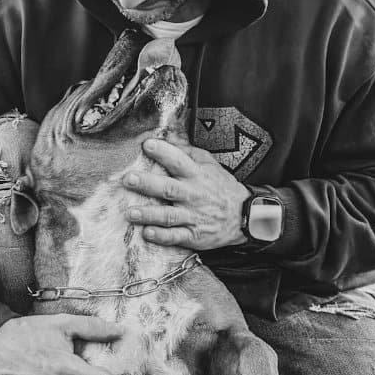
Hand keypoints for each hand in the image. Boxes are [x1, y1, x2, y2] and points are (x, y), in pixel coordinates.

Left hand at [122, 138, 249, 250]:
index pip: (179, 161)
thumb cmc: (222, 187)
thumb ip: (188, 152)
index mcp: (197, 175)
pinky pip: (176, 236)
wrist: (244, 216)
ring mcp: (193, 216)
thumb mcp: (210, 164)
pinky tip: (147, 233)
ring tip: (130, 212)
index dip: (163, 153)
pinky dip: (161, 236)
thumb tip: (166, 139)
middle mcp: (193, 195)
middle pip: (168, 189)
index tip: (147, 145)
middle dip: (148, 184)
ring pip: (168, 215)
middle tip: (129, 179)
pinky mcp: (194, 235)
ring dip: (149, 214)